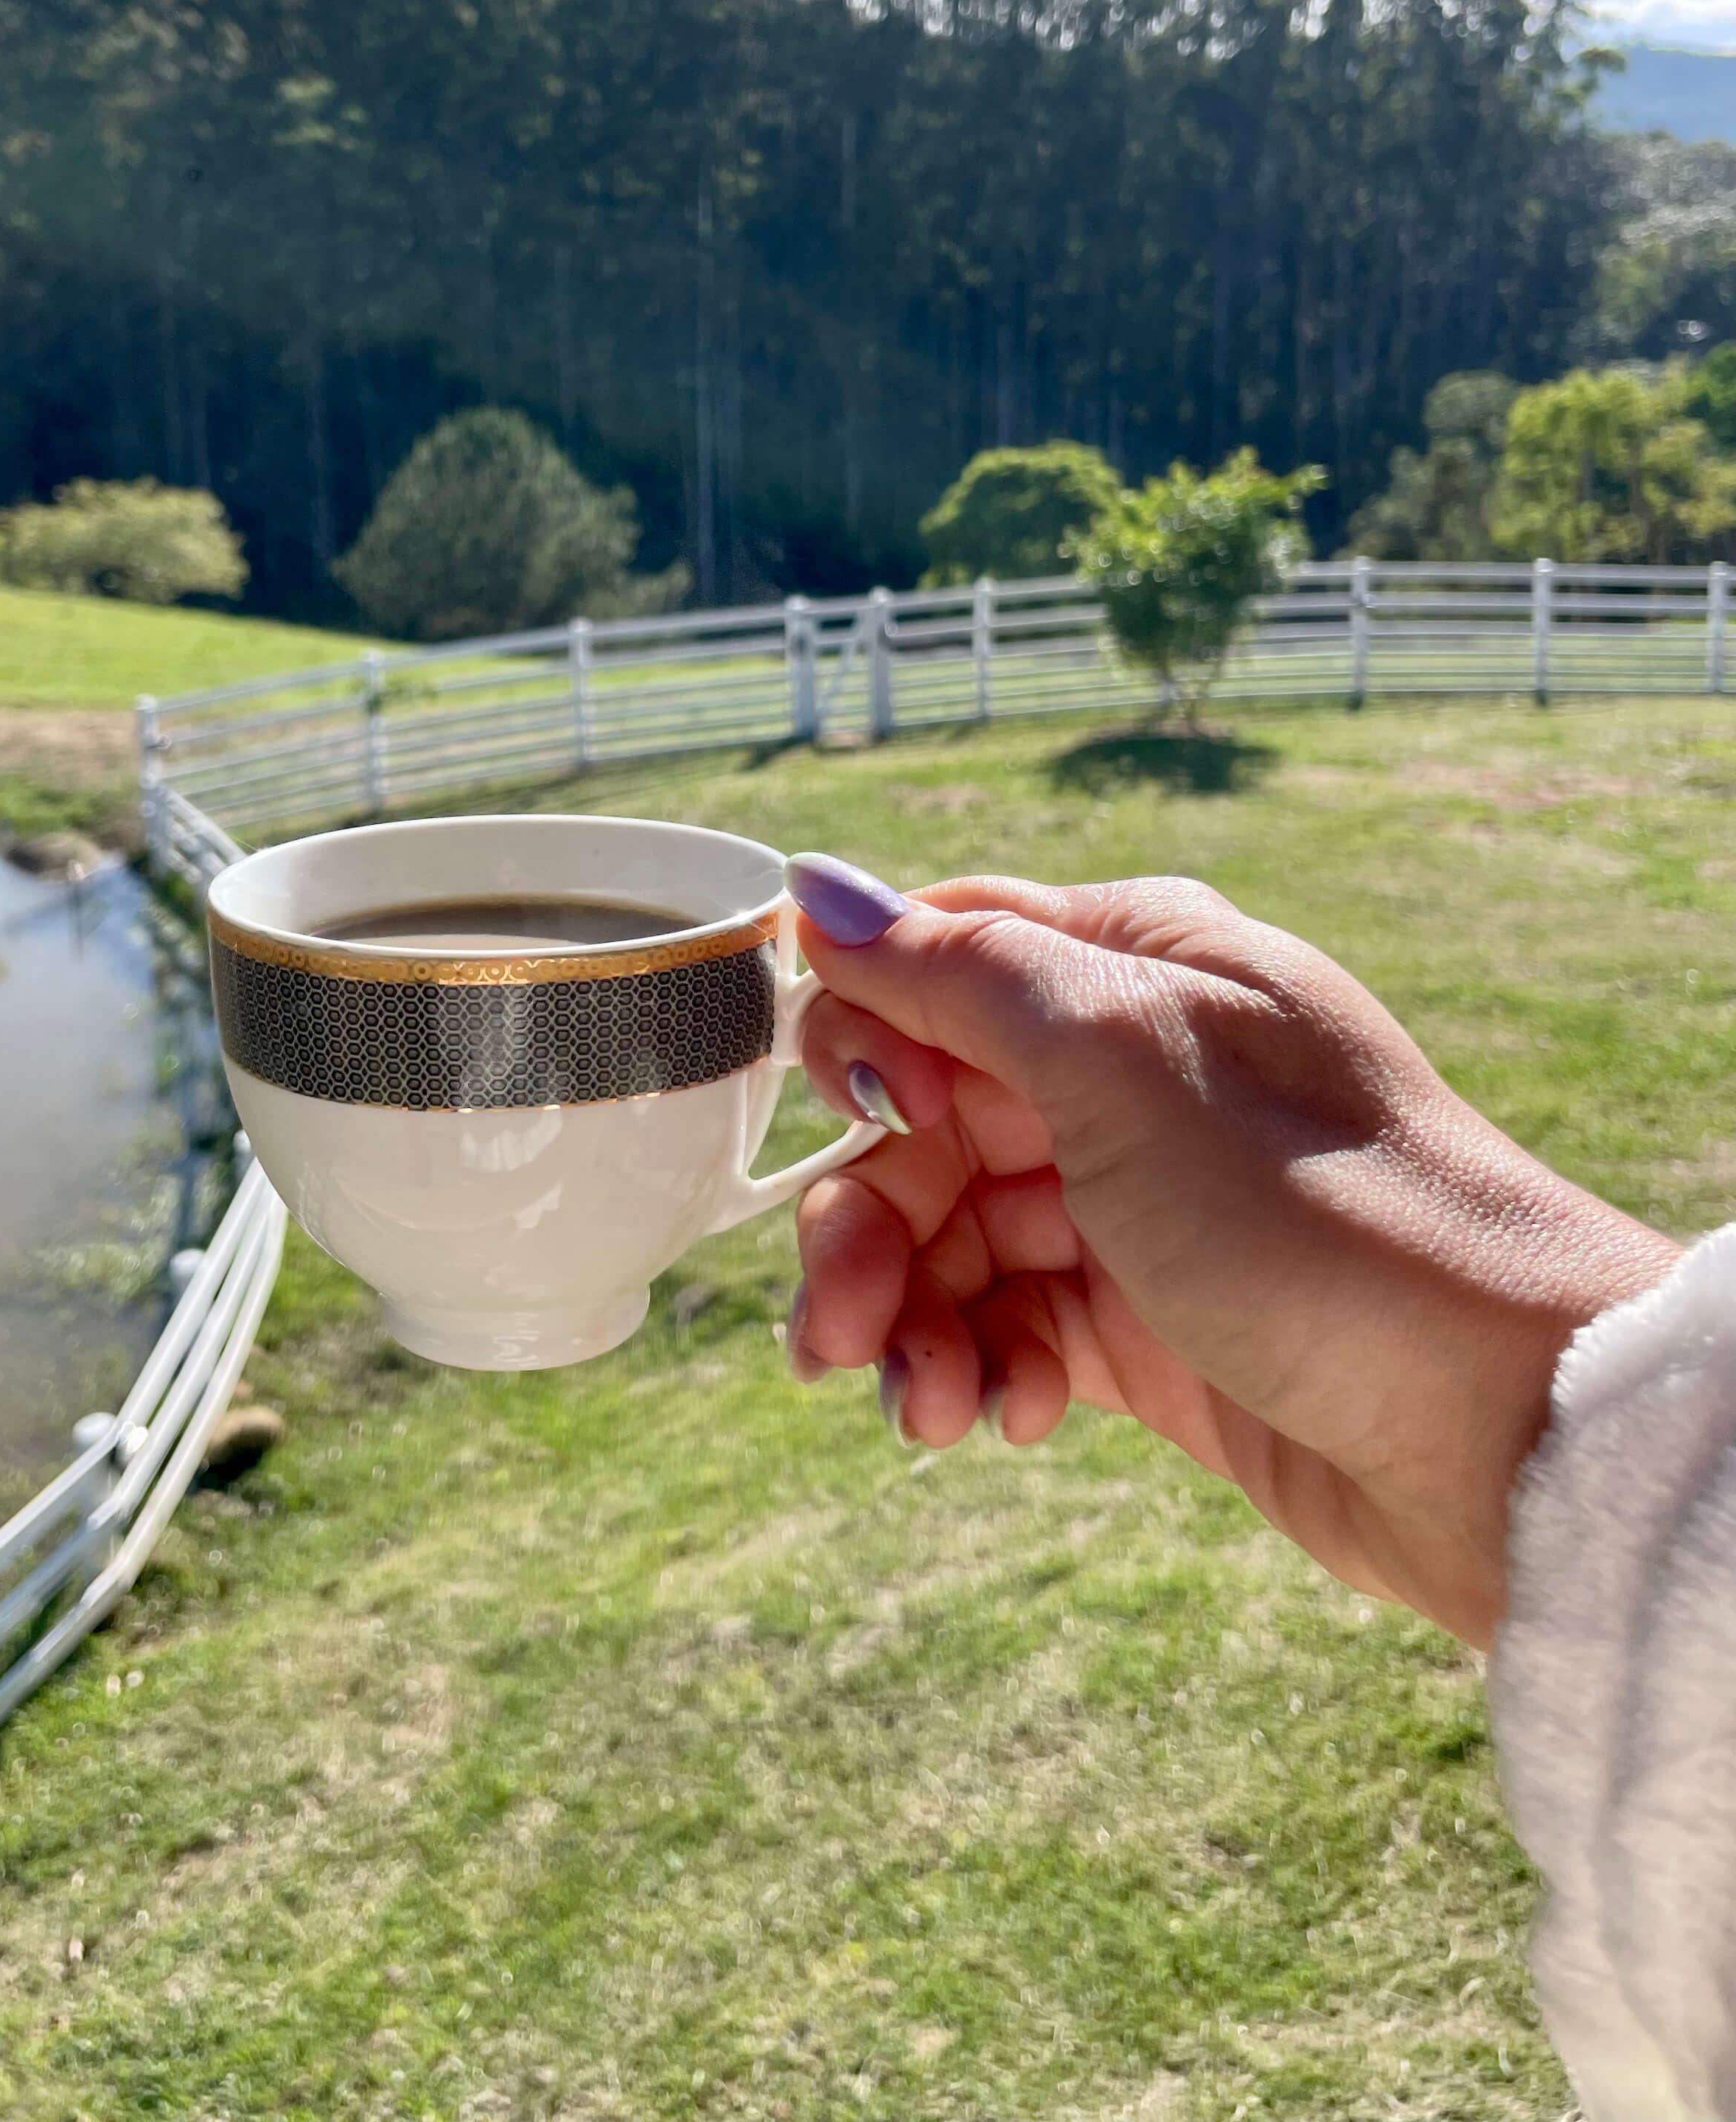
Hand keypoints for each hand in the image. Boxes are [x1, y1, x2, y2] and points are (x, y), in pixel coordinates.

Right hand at [785, 859, 1676, 1646]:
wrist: (1497, 1426)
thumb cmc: (1319, 1208)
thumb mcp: (1118, 1054)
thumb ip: (956, 972)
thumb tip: (815, 887)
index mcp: (1132, 963)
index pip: (931, 959)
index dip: (868, 1042)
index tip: (881, 1119)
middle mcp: (1125, 1071)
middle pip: (918, 1120)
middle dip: (864, 1223)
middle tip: (840, 1329)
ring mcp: (1135, 1204)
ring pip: (948, 1239)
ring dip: (908, 1321)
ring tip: (924, 1409)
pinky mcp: (1148, 1328)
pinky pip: (1008, 1329)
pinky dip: (982, 1372)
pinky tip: (1007, 1418)